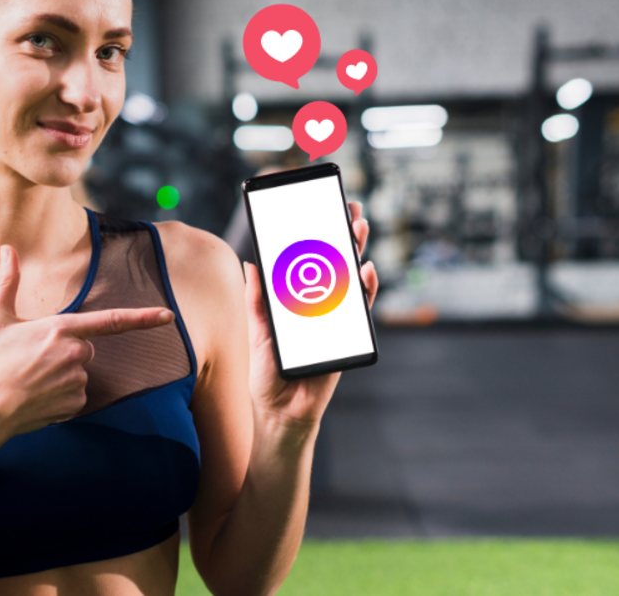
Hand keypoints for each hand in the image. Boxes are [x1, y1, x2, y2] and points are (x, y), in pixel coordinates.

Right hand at [0, 245, 174, 438]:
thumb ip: (8, 282)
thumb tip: (6, 249)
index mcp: (61, 328)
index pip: (111, 321)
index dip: (143, 318)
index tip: (168, 315)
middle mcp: (74, 354)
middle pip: (86, 348)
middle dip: (67, 351)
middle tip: (33, 360)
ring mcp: (76, 381)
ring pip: (80, 372)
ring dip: (63, 375)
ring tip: (31, 380)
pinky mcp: (74, 404)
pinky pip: (77, 396)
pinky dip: (61, 397)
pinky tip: (38, 398)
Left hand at [244, 201, 378, 429]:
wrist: (281, 410)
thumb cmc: (267, 373)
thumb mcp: (258, 331)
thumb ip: (257, 299)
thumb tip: (252, 264)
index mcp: (296, 302)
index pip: (310, 263)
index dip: (316, 238)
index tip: (319, 210)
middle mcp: (318, 306)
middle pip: (335, 265)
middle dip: (343, 235)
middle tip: (349, 207)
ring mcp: (334, 320)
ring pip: (350, 281)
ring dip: (356, 254)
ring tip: (358, 228)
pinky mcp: (345, 337)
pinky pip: (359, 311)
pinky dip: (364, 290)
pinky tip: (366, 270)